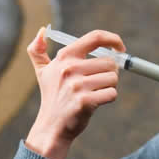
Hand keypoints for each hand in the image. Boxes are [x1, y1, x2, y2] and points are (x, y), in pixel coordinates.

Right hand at [25, 28, 124, 158]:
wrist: (51, 127)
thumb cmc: (52, 97)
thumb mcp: (42, 72)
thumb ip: (38, 50)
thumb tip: (41, 31)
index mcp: (64, 57)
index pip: (95, 37)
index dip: (113, 39)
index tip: (120, 48)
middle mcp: (69, 68)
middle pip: (110, 62)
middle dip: (109, 73)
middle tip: (97, 83)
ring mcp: (77, 85)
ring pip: (113, 78)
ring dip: (108, 87)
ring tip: (93, 93)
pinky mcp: (85, 101)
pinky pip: (111, 93)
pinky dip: (108, 98)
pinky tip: (95, 102)